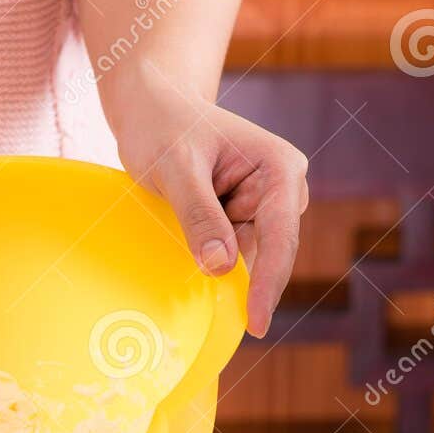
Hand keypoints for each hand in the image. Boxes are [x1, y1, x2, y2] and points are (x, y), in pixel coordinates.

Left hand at [111, 74, 308, 337]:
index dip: (267, 284)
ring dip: (218, 261)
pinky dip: (211, 258)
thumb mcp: (175, 169)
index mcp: (279, 167)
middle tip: (210, 304)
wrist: (151, 108)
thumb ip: (199, 215)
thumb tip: (221, 267)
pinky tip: (184, 242)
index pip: (279, 236)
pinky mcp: (245, 216)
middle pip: (271, 252)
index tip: (256, 324)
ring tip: (179, 224)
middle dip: (244, 279)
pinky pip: (233, 252)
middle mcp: (282, 187)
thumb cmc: (163, 127)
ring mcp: (265, 204)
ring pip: (249, 256)